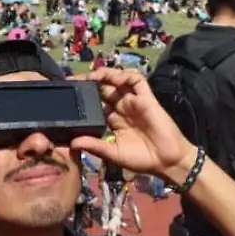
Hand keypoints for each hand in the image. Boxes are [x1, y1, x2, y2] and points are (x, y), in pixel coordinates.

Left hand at [69, 68, 195, 182]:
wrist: (166, 161)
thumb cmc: (141, 159)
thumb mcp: (113, 153)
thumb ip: (94, 146)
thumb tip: (72, 143)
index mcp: (112, 119)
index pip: (94, 102)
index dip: (83, 96)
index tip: (68, 92)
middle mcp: (122, 107)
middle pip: (103, 87)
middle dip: (89, 81)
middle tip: (74, 79)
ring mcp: (134, 101)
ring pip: (118, 79)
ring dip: (105, 74)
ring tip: (93, 76)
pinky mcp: (147, 98)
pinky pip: (137, 80)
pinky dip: (126, 76)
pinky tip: (116, 80)